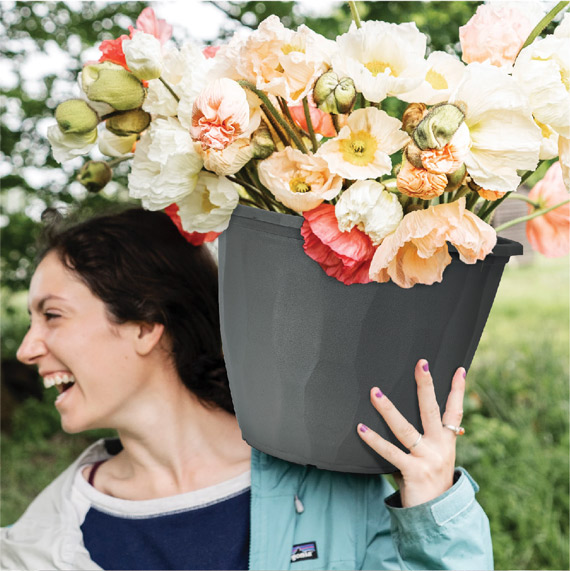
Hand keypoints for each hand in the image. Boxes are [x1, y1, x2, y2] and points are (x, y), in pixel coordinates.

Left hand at [357, 359, 465, 507]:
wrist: (436, 520)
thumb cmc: (431, 484)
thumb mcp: (436, 459)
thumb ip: (430, 440)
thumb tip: (420, 420)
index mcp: (447, 443)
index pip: (455, 412)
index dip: (458, 391)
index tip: (459, 369)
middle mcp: (440, 448)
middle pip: (432, 411)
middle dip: (426, 386)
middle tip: (421, 363)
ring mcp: (427, 460)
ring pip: (405, 429)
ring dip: (388, 409)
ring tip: (375, 392)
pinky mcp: (412, 472)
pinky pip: (390, 452)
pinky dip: (374, 440)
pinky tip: (361, 428)